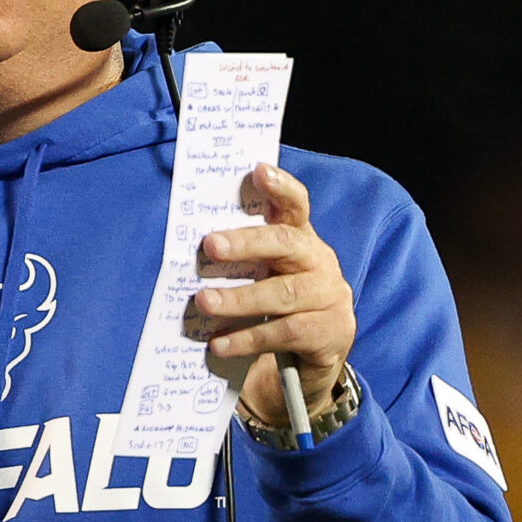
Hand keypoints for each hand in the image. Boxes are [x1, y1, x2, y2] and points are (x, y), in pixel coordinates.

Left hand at [193, 164, 354, 424]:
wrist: (321, 350)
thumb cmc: (281, 302)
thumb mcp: (267, 273)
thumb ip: (245, 256)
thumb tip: (192, 249)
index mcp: (301, 238)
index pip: (296, 205)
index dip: (281, 187)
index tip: (258, 171)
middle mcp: (319, 261)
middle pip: (285, 244)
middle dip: (246, 244)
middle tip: (209, 246)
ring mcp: (327, 296)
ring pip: (282, 293)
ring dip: (239, 299)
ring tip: (204, 302)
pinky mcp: (328, 332)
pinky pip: (284, 333)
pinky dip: (248, 338)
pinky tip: (219, 344)